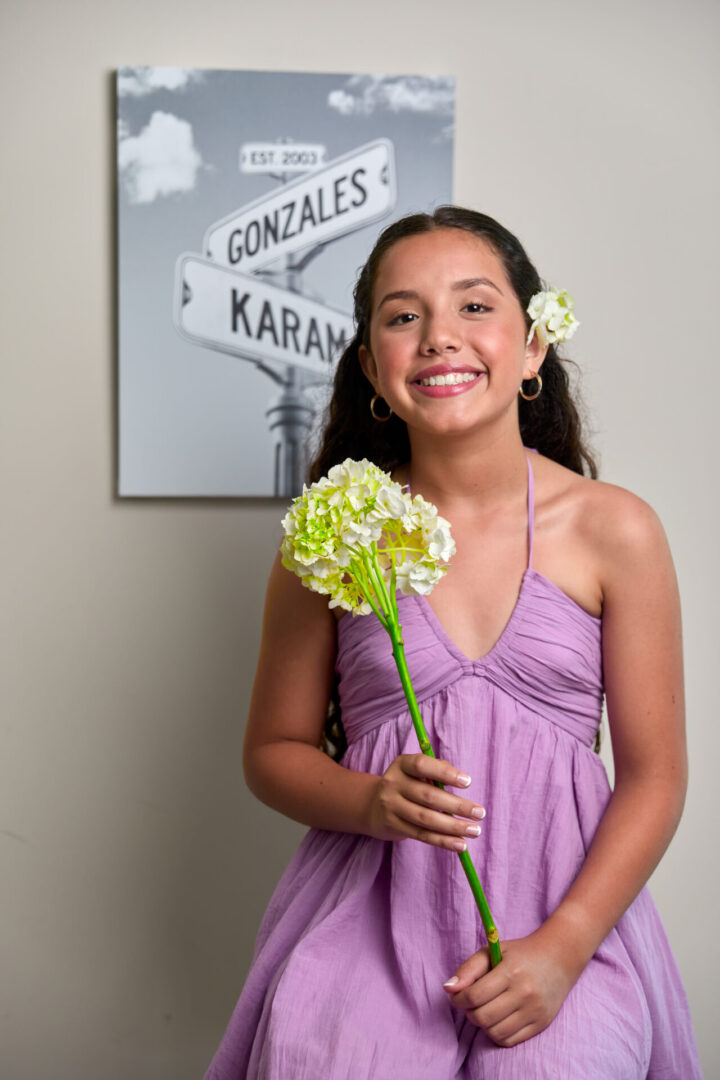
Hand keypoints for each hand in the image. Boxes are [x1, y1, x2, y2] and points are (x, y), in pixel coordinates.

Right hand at [365, 753, 485, 851]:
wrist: (374, 806)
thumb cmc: (407, 785)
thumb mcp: (416, 772)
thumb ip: (438, 769)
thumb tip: (461, 778)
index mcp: (401, 764)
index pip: (422, 765)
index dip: (445, 773)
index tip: (468, 782)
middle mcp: (392, 783)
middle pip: (428, 796)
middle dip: (457, 806)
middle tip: (480, 813)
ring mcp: (390, 805)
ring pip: (426, 819)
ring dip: (454, 826)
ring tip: (475, 831)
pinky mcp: (392, 825)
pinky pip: (421, 835)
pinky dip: (443, 841)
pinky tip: (461, 844)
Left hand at [443, 929, 579, 1046]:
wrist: (558, 959)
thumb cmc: (520, 954)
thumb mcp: (493, 951)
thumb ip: (468, 969)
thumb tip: (448, 989)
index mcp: (511, 972)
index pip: (475, 996)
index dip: (459, 999)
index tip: (456, 996)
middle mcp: (524, 993)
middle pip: (483, 1017)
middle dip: (469, 1013)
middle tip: (470, 1004)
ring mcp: (534, 1011)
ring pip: (495, 1032)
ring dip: (483, 1024)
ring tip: (485, 1010)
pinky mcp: (541, 1024)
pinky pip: (510, 1041)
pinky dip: (497, 1033)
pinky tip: (497, 1019)